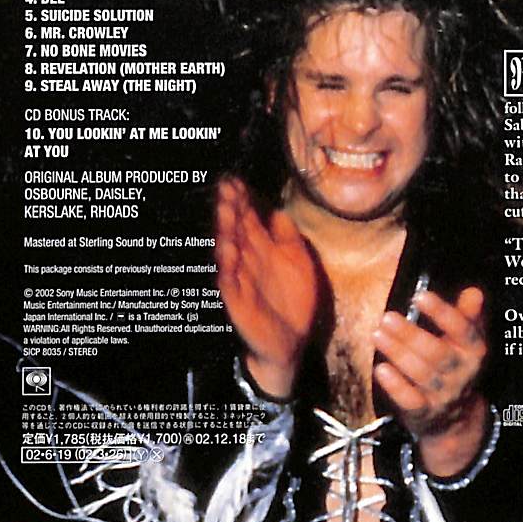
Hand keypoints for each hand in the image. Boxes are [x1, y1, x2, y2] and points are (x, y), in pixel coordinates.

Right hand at [215, 178, 317, 397]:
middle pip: (237, 229)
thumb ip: (288, 235)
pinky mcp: (238, 301)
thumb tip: (278, 209)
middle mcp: (248, 260)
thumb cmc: (293, 300)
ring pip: (230, 250)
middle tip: (225, 185)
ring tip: (224, 208)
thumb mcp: (298, 260)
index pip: (249, 218)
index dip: (243, 199)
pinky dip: (228, 266)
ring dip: (225, 230)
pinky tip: (228, 250)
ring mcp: (241, 280)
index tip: (235, 179)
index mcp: (262, 249)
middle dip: (231, 207)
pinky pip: (230, 282)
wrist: (292, 342)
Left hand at [373, 287, 488, 476]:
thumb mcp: (467, 340)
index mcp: (473, 351)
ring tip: (378, 334)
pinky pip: (410, 400)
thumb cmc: (456, 365)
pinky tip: (381, 368)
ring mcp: (443, 395)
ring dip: (398, 353)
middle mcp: (461, 373)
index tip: (420, 296)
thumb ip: (468, 315)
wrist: (457, 417)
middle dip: (411, 334)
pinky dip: (395, 386)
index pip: (462, 330)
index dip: (442, 312)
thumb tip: (474, 292)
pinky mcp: (425, 412)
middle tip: (388, 317)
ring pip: (421, 374)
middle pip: (437, 353)